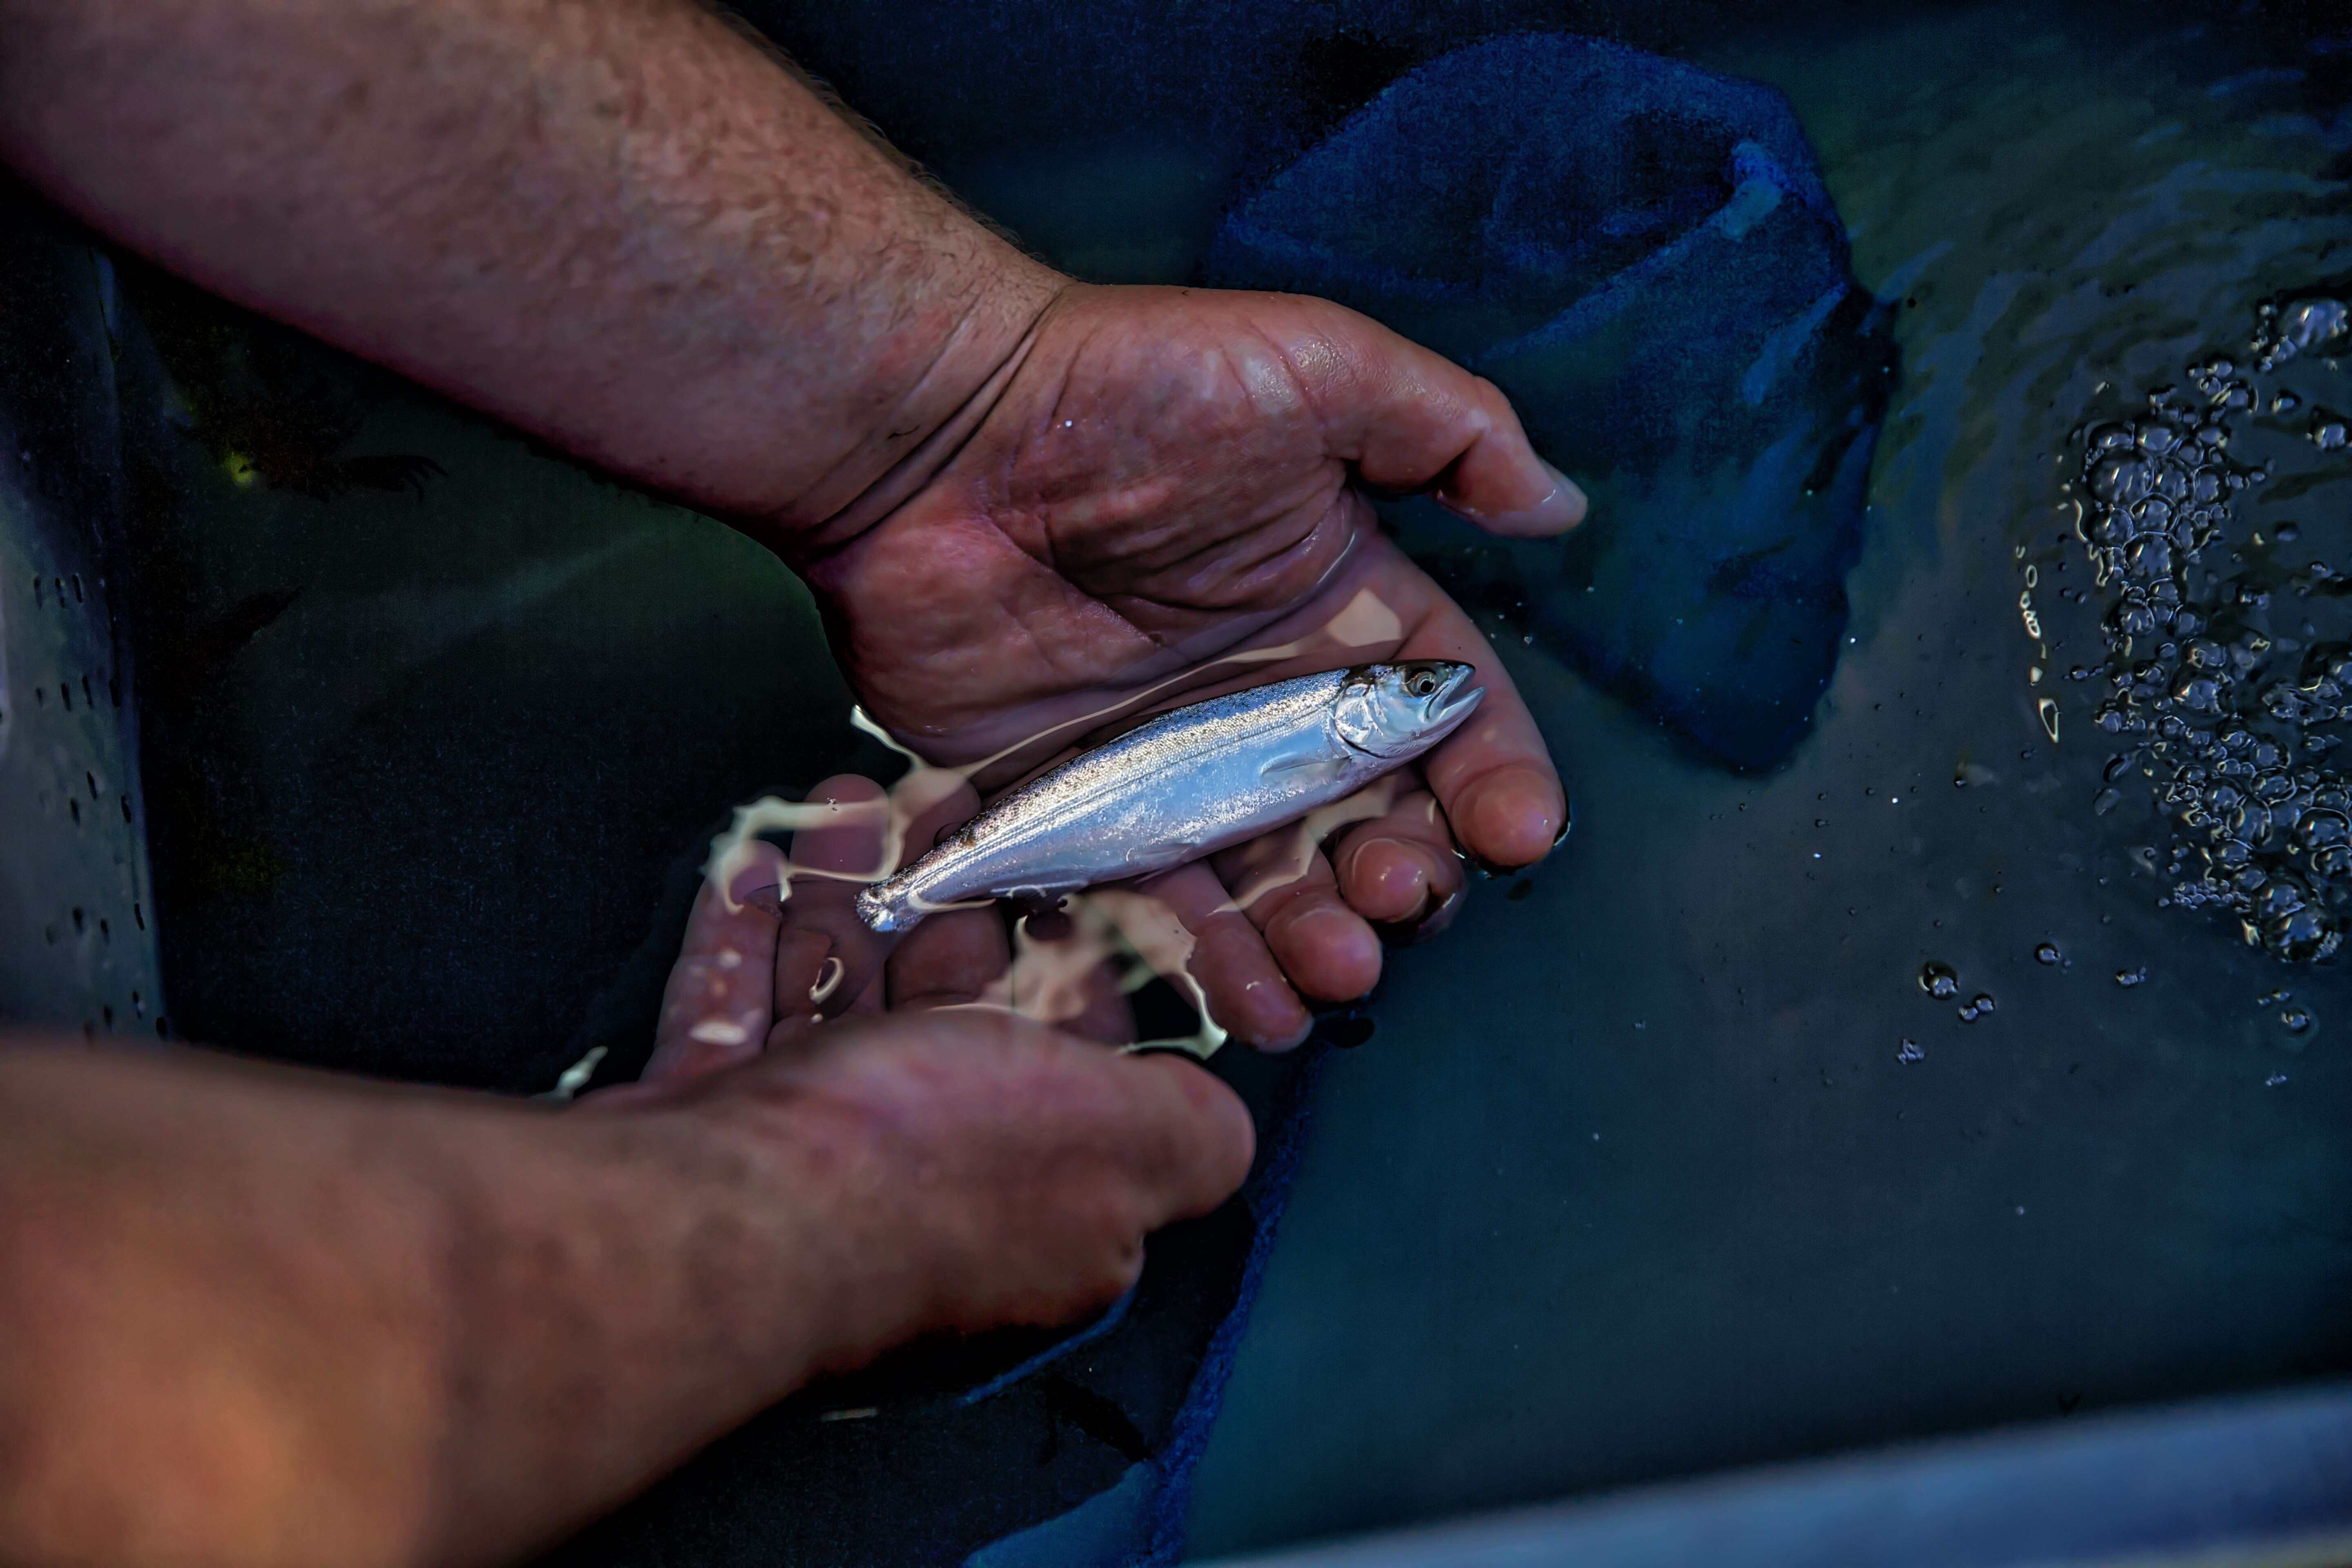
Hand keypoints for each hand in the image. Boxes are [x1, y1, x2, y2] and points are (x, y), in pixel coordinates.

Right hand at [618, 796, 1250, 1355]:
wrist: (717, 1225)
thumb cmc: (920, 1171)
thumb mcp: (1124, 1135)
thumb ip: (1191, 1130)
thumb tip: (1221, 1127)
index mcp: (1041, 1203)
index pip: (1070, 1068)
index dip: (1068, 960)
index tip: (1054, 871)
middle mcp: (928, 1196)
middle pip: (947, 1018)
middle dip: (949, 902)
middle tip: (939, 807)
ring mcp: (807, 1172)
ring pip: (838, 1001)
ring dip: (848, 895)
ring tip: (847, 805)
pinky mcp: (708, 1143)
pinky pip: (729, 1021)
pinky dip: (744, 941)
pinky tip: (752, 868)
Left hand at [786, 282, 1582, 1047]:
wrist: (939, 435)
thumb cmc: (1131, 386)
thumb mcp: (1322, 367)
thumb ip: (1451, 431)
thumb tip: (1559, 505)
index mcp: (1339, 606)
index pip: (1446, 714)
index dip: (1493, 774)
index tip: (1514, 829)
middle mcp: (1267, 698)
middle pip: (1371, 817)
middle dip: (1411, 872)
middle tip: (1399, 891)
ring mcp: (1175, 762)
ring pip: (1277, 880)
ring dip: (1323, 936)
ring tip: (1339, 968)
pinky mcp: (1081, 806)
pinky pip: (1159, 904)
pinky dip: (1214, 962)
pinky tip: (1258, 1002)